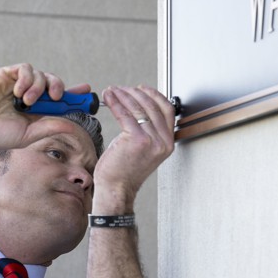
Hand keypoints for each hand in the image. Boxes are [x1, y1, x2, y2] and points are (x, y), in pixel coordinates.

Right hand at [0, 63, 90, 151]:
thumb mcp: (28, 134)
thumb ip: (50, 127)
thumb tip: (74, 125)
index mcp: (34, 111)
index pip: (58, 99)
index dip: (73, 94)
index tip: (87, 92)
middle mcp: (27, 95)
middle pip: (53, 83)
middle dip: (61, 88)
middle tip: (59, 98)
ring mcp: (16, 84)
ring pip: (41, 74)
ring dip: (40, 87)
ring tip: (27, 102)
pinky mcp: (5, 75)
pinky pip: (25, 68)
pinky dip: (27, 79)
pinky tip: (19, 93)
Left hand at [93, 86, 175, 205]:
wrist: (117, 188)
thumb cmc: (125, 170)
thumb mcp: (144, 149)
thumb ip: (148, 131)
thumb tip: (139, 106)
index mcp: (168, 142)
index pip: (167, 110)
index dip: (154, 95)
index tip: (141, 88)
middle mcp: (163, 141)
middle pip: (153, 106)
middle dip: (135, 93)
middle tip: (122, 88)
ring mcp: (152, 141)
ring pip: (138, 108)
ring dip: (124, 95)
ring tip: (112, 90)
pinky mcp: (137, 140)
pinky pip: (126, 114)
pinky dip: (116, 102)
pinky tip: (109, 97)